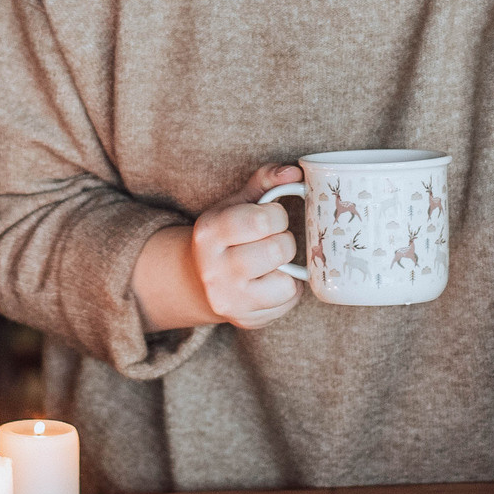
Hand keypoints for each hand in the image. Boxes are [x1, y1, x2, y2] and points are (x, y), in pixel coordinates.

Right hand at [187, 163, 305, 328]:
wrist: (199, 280)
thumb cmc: (228, 235)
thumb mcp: (238, 203)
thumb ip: (266, 181)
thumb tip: (294, 172)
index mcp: (209, 232)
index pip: (262, 220)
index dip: (276, 216)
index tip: (269, 219)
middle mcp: (213, 270)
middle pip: (277, 251)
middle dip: (284, 242)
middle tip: (273, 241)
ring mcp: (229, 299)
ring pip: (286, 283)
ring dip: (288, 269)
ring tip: (272, 263)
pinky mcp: (246, 320)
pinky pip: (288, 302)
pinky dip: (288, 289)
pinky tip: (271, 281)